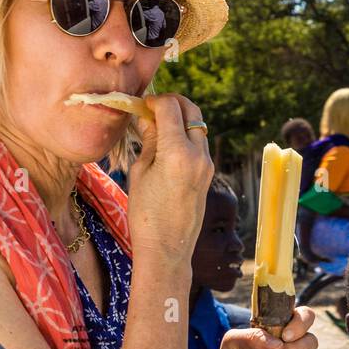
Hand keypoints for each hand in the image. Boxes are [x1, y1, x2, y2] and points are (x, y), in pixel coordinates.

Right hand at [127, 93, 213, 267]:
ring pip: (198, 125)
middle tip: (152, 108)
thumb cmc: (145, 214)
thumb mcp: (140, 173)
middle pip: (191, 110)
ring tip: (157, 126)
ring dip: (181, 118)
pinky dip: (186, 134)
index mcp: (177, 153)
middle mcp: (198, 154)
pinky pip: (200, 142)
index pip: (171, 108)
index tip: (141, 104)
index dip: (155, 100)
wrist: (167, 248)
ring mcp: (207, 163)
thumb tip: (146, 116)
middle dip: (172, 103)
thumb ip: (148, 140)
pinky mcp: (209, 172)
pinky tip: (167, 142)